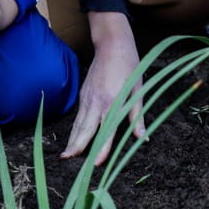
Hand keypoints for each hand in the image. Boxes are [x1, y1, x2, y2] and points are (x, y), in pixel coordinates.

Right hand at [61, 12, 144, 162]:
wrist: (112, 45)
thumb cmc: (129, 67)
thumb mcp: (138, 90)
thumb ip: (137, 116)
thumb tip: (142, 138)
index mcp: (113, 102)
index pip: (107, 131)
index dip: (102, 148)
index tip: (96, 163)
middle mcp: (97, 102)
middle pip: (85, 129)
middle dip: (76, 146)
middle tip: (68, 159)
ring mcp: (88, 98)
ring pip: (79, 123)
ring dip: (72, 139)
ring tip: (66, 155)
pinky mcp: (83, 94)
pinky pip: (79, 115)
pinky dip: (75, 128)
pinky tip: (73, 138)